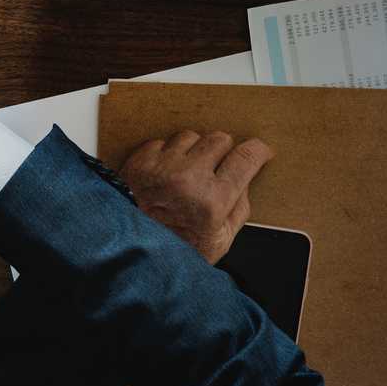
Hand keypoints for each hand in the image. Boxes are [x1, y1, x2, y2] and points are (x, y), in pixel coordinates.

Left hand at [119, 131, 274, 263]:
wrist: (126, 248)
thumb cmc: (172, 249)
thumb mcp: (219, 241)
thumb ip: (240, 209)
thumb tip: (246, 179)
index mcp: (212, 201)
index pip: (245, 158)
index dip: (257, 151)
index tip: (259, 151)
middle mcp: (187, 179)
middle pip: (219, 139)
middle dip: (222, 151)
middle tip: (216, 168)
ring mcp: (161, 167)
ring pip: (190, 136)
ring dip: (192, 151)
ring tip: (185, 174)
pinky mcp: (140, 161)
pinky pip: (163, 142)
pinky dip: (166, 155)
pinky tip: (164, 175)